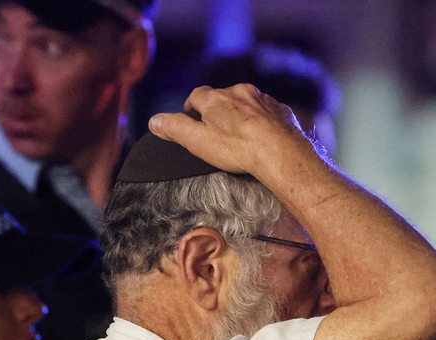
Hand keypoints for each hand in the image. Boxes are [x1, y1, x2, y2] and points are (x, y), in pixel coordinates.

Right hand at [148, 85, 316, 177]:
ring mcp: (262, 99)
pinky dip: (262, 118)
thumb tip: (154, 121)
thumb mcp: (197, 141)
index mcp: (215, 99)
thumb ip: (175, 129)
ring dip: (241, 112)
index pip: (197, 95)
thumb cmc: (237, 148)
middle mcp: (239, 92)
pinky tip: (262, 134)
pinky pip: (267, 110)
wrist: (280, 151)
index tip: (191, 115)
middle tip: (215, 128)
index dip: (192, 105)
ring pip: (246, 101)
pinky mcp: (280, 109)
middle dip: (218, 109)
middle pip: (223, 96)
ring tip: (240, 132)